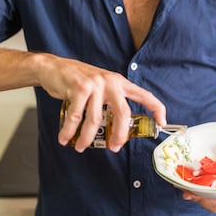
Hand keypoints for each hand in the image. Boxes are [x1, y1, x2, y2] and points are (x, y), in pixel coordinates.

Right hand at [35, 54, 165, 152]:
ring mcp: (95, 84)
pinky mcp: (79, 88)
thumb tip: (118, 127)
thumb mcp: (100, 85)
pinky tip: (65, 138)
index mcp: (119, 82)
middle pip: (123, 113)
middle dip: (120, 134)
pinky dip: (69, 131)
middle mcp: (110, 82)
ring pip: (96, 119)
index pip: (144, 95)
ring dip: (87, 137)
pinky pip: (76, 117)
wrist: (53, 67)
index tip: (162, 122)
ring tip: (81, 147)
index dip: (156, 108)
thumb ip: (110, 100)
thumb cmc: (77, 80)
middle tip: (115, 147)